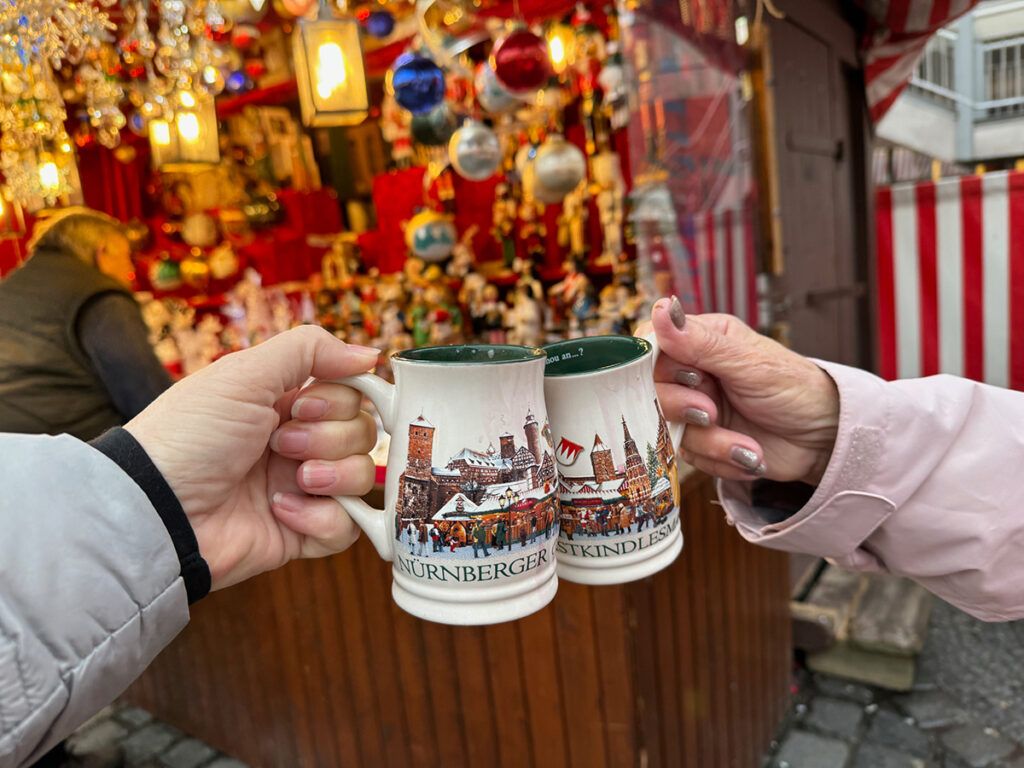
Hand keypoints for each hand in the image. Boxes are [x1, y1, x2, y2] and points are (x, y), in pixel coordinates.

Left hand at [126, 326, 379, 589]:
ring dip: (332, 475)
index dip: (340, 400)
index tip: (301, 406)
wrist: (157, 508)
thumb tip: (369, 354)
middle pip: (362, 433)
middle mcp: (299, 443)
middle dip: (328, 438)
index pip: (350, 394)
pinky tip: (280, 510)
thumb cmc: (190, 435)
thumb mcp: (244, 374)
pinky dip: (322, 517)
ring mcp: (302, 488)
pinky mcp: (302, 533)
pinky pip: (347, 526)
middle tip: (280, 444)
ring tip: (291, 479)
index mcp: (286, 403)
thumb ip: (310, 350)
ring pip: (362, 476)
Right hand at [647, 297, 839, 484]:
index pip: (651, 348)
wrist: (824, 439)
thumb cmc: (794, 388)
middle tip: (712, 413)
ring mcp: (693, 409)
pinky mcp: (701, 442)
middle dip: (683, 408)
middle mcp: (690, 374)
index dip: (657, 366)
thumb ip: (700, 342)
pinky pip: (690, 457)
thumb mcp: (749, 362)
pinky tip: (749, 456)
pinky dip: (721, 461)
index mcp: (699, 340)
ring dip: (712, 443)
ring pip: (669, 430)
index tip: (690, 376)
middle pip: (650, 392)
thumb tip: (663, 308)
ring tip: (748, 447)